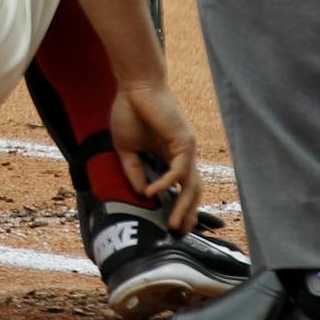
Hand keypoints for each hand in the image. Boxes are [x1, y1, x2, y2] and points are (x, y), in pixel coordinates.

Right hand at [110, 80, 200, 230]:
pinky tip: (152, 193)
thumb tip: (143, 194)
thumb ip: (134, 171)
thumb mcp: (126, 148)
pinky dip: (167, 183)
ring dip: (184, 207)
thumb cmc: (130, 112)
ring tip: (174, 225)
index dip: (181, 206)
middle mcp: (183, 155)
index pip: (182, 187)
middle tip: (179, 232)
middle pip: (192, 191)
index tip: (172, 225)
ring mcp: (186, 149)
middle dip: (188, 213)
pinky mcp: (184, 141)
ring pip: (191, 185)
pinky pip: (178, 170)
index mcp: (170, 156)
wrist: (134, 88)